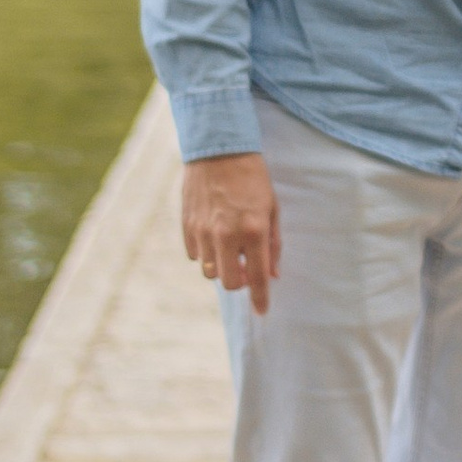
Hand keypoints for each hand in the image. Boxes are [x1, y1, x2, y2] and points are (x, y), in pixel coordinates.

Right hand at [183, 154, 280, 315]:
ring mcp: (203, 232)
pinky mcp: (187, 226)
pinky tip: (214, 233)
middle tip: (246, 266)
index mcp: (253, 231)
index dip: (260, 298)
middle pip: (229, 282)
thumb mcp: (272, 207)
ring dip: (222, 265)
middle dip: (239, 280)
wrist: (219, 150)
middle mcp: (227, 235)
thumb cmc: (252, 178)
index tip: (262, 311)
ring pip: (210, 271)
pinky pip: (196, 255)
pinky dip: (206, 252)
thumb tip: (273, 274)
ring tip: (229, 244)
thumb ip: (274, 244)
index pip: (257, 277)